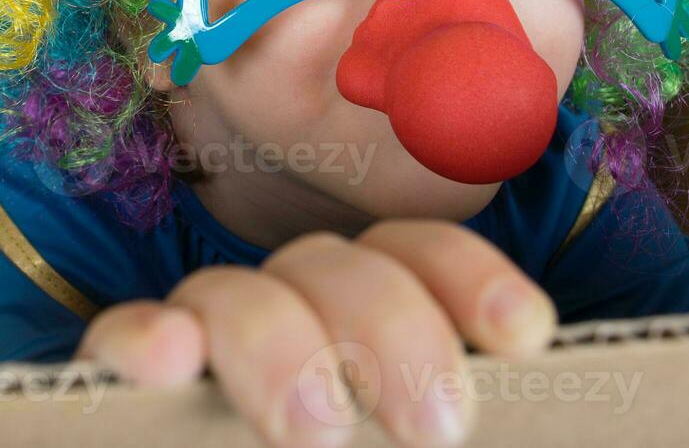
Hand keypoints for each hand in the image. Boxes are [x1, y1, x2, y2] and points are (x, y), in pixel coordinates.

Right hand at [74, 221, 558, 447]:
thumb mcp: (429, 434)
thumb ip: (453, 400)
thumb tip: (569, 385)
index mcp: (369, 328)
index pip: (413, 258)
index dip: (463, 276)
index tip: (523, 334)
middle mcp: (292, 322)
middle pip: (332, 267)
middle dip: (387, 324)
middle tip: (436, 425)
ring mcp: (206, 349)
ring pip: (236, 295)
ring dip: (279, 343)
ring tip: (317, 431)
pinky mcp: (131, 381)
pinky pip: (118, 339)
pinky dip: (142, 338)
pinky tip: (163, 354)